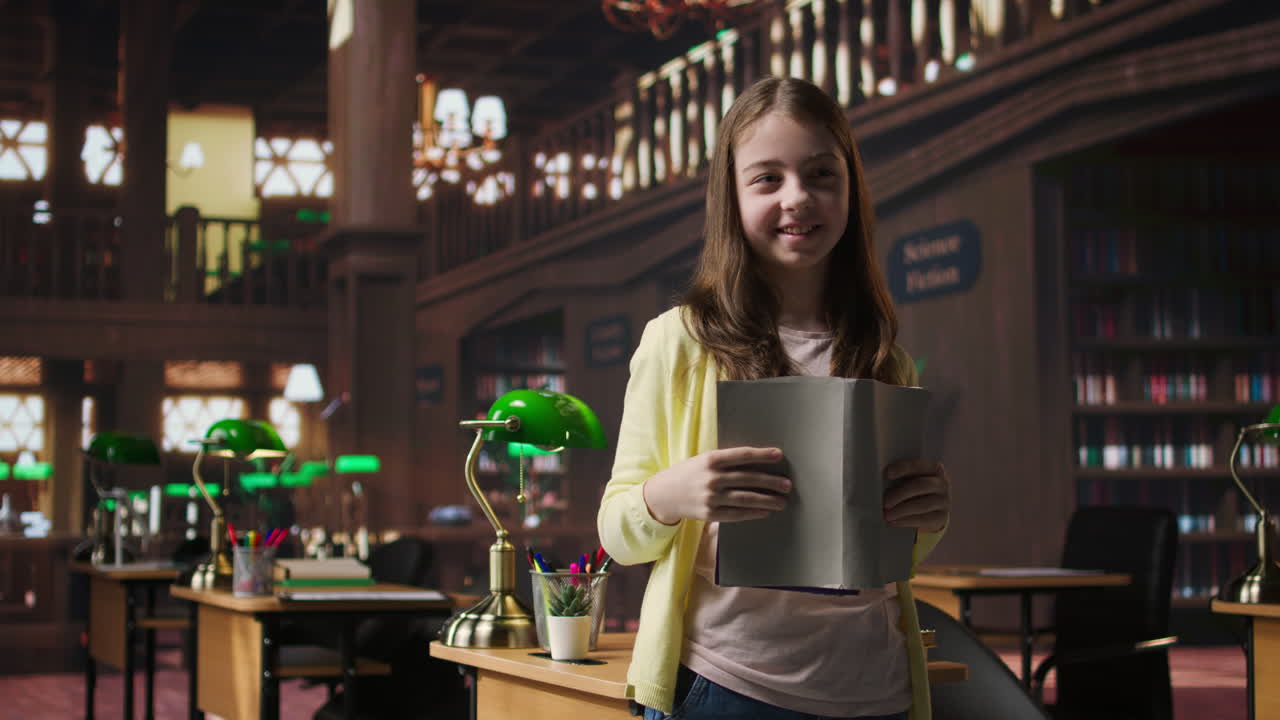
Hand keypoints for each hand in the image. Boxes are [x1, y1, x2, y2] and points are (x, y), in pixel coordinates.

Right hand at [642, 447, 791, 524]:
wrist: (663, 494)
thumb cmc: (688, 473)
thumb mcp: (703, 460)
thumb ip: (726, 461)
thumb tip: (758, 464)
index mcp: (710, 459)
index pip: (742, 455)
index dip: (762, 455)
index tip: (779, 455)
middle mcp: (711, 478)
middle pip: (748, 478)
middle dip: (771, 482)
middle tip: (787, 485)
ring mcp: (711, 497)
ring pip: (746, 498)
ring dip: (767, 500)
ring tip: (782, 502)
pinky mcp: (710, 514)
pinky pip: (737, 514)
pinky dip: (753, 513)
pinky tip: (765, 512)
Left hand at [883, 459, 948, 532]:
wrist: (932, 509)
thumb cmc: (915, 489)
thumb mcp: (911, 480)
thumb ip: (901, 477)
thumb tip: (879, 481)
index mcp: (934, 469)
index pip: (919, 466)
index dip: (903, 468)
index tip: (887, 473)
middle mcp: (942, 484)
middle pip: (921, 486)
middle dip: (900, 494)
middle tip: (885, 502)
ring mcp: (944, 501)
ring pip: (922, 505)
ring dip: (901, 510)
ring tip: (886, 515)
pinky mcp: (941, 517)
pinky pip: (923, 519)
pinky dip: (906, 521)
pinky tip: (894, 522)